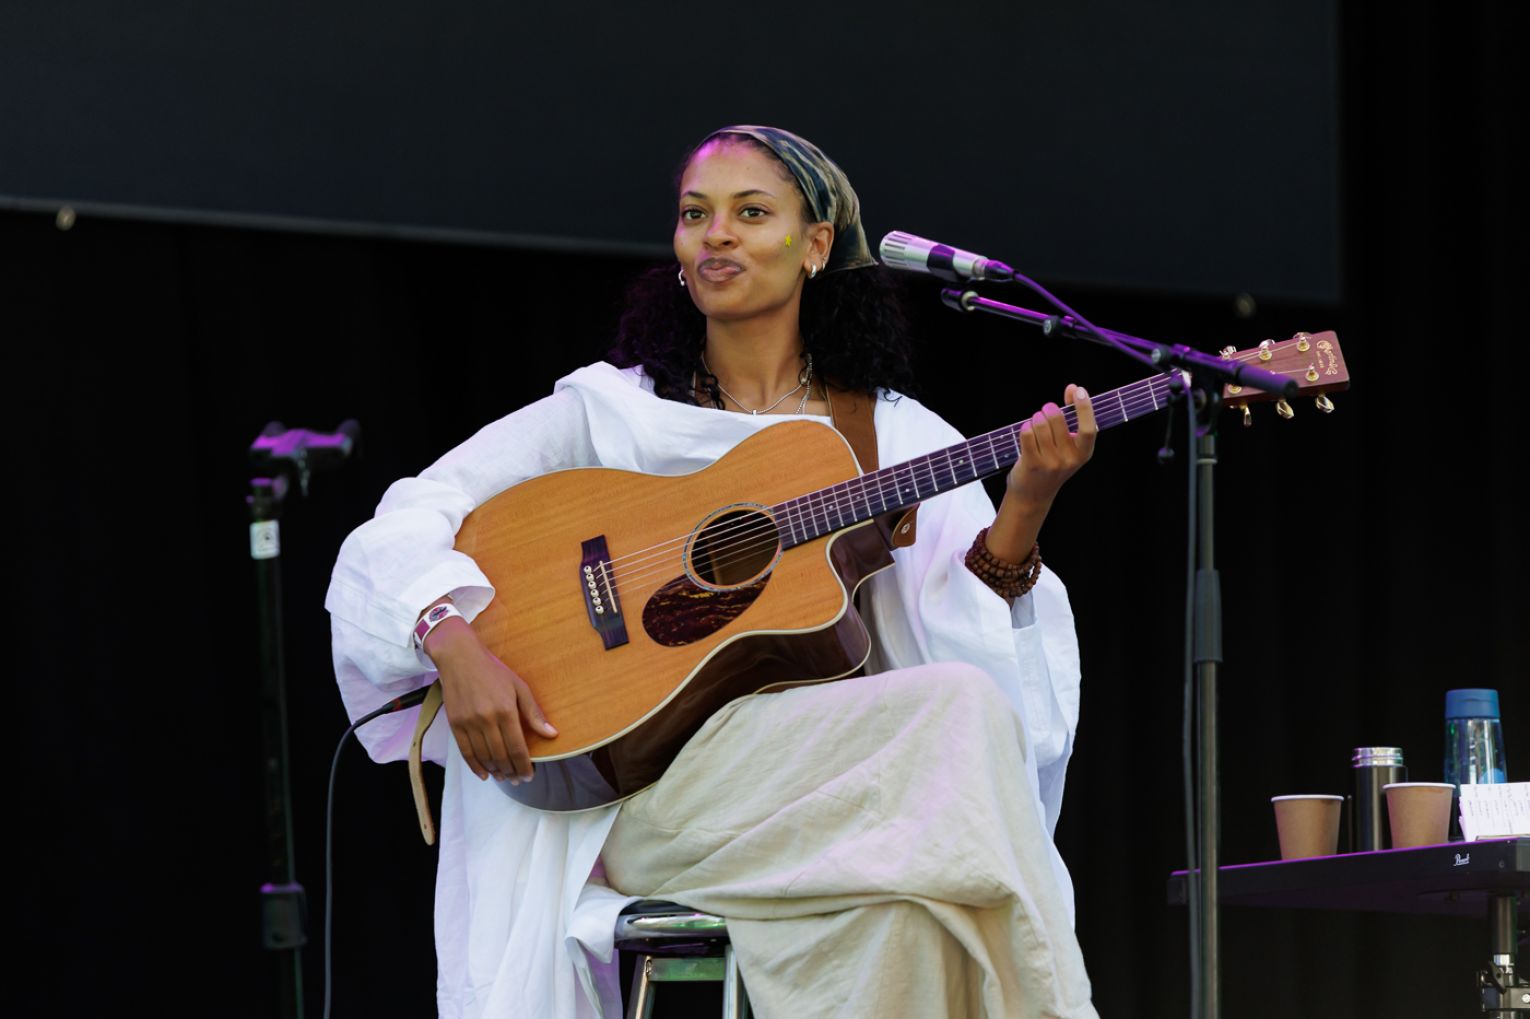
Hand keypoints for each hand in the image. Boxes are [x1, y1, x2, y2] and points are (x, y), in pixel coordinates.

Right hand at [423, 618, 556, 782]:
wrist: (460, 658)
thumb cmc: (493, 671)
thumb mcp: (519, 687)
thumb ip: (534, 713)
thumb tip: (551, 734)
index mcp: (506, 710)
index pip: (517, 747)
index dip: (523, 765)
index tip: (529, 775)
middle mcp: (486, 719)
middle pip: (500, 755)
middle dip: (511, 771)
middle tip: (517, 779)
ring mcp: (469, 723)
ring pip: (484, 756)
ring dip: (495, 771)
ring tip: (504, 777)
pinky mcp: (455, 724)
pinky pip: (466, 752)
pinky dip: (476, 766)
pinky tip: (484, 774)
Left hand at [987, 385, 1095, 562]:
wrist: (1034, 495)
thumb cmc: (1052, 462)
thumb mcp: (1068, 444)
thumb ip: (1072, 416)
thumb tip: (1073, 388)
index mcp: (1083, 453)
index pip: (1088, 428)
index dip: (1084, 407)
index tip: (1078, 390)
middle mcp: (1070, 459)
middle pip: (1057, 419)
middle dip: (1048, 409)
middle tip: (1046, 411)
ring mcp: (1051, 463)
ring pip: (1039, 424)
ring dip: (1035, 419)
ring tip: (1035, 424)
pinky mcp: (1032, 464)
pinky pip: (1027, 434)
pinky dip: (1025, 428)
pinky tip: (1027, 432)